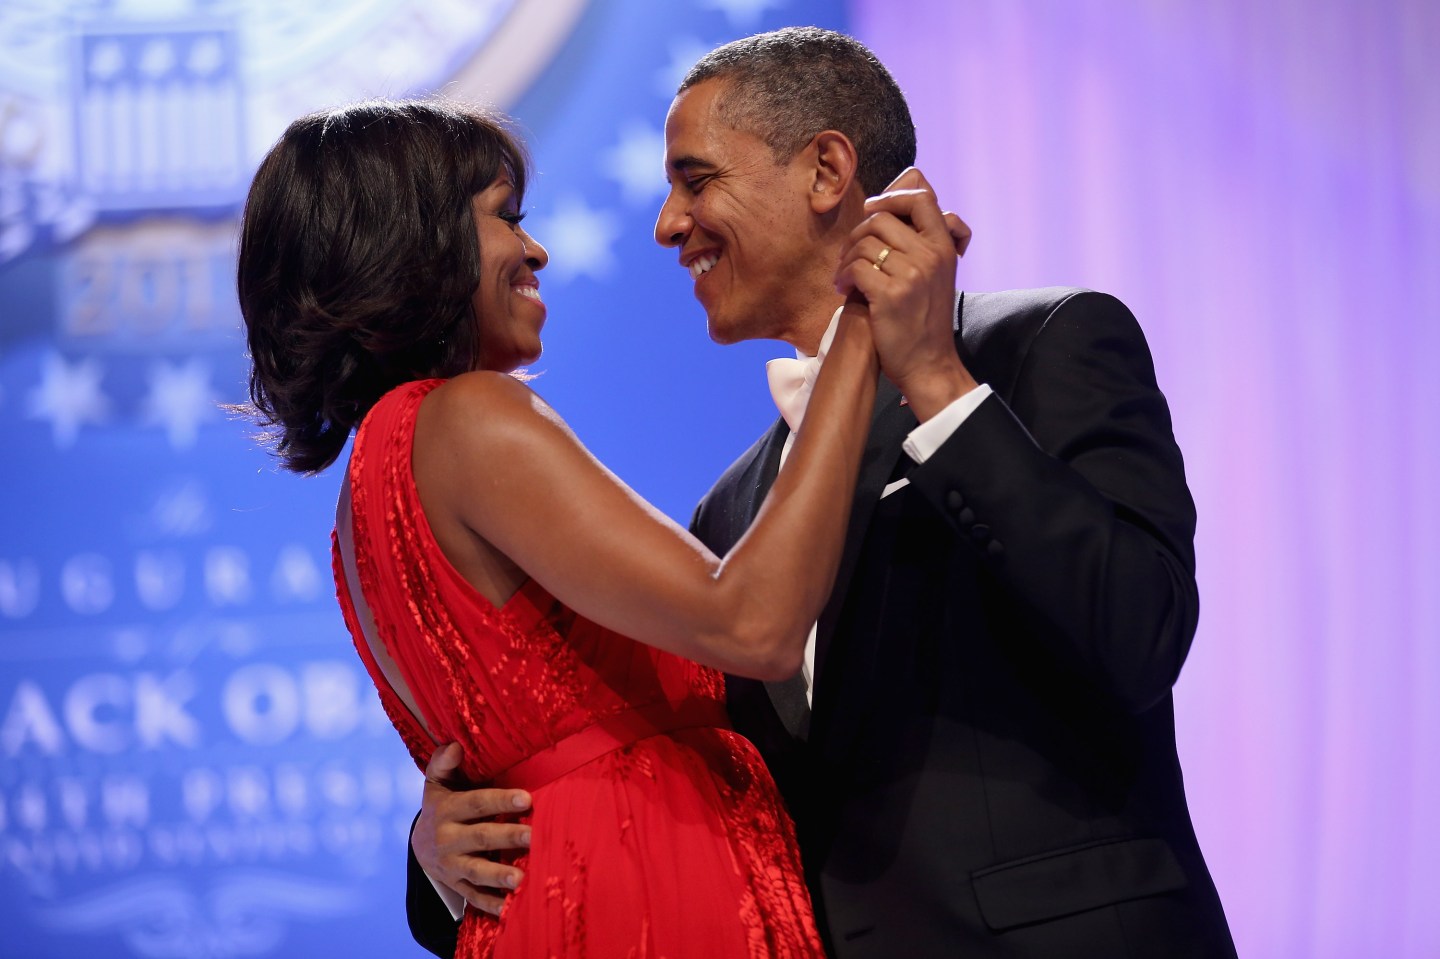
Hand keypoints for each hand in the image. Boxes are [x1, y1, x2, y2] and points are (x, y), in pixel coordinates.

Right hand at [412, 743, 532, 916]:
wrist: (419, 845)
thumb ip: (442, 763)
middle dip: (506, 836)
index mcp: (446, 811)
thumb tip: (455, 745)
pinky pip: (474, 896)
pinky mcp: (457, 885)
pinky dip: (490, 904)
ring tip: (521, 878)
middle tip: (533, 836)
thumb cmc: (441, 805)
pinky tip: (510, 908)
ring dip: (499, 875)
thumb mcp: (436, 784)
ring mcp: (451, 866)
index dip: (500, 800)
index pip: (476, 804)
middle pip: (480, 837)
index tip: (527, 798)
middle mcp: (447, 839)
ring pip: (477, 871)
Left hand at [835, 167, 977, 420]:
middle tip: (852, 255)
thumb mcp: (937, 270)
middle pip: (882, 217)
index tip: (874, 213)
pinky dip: (844, 276)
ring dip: (847, 257)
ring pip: (864, 241)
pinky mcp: (890, 295)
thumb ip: (924, 232)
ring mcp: (912, 275)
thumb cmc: (926, 317)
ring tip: (846, 276)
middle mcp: (931, 255)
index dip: (891, 196)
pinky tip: (845, 288)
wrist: (928, 363)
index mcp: (944, 246)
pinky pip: (856, 267)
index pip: (920, 197)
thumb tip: (910, 179)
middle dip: (858, 233)